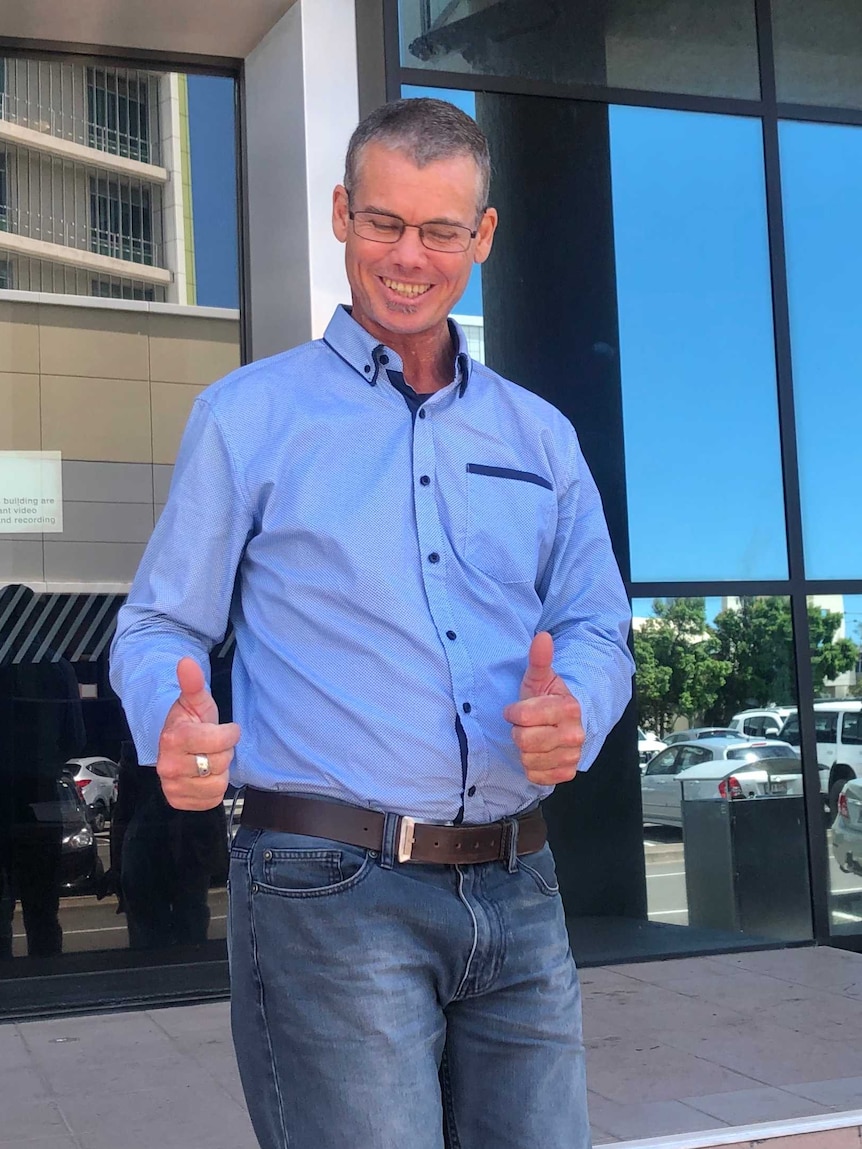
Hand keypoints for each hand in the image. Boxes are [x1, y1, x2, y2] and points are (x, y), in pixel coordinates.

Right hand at [156, 657, 239, 809]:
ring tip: (208, 760)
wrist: (174, 748)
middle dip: (224, 751)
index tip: (227, 729)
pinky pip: (213, 799)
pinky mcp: (179, 802)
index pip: (217, 740)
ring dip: (220, 771)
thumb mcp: (195, 702)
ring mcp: (173, 787)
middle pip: (220, 762)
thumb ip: (192, 683)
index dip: (228, 734)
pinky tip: (205, 777)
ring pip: (218, 783)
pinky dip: (214, 789)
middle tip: (213, 746)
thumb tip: (186, 661)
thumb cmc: (190, 723)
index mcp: (172, 739)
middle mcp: (168, 766)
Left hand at [503, 632, 584, 785]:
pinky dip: (531, 767)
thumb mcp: (539, 679)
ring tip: (532, 737)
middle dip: (517, 731)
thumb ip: (539, 659)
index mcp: (569, 708)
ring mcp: (572, 755)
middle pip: (524, 740)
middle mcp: (575, 734)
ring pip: (528, 759)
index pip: (523, 716)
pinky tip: (537, 753)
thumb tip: (542, 636)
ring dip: (523, 750)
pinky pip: (536, 776)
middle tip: (524, 725)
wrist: (566, 723)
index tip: (516, 709)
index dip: (513, 712)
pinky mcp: (567, 773)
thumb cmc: (546, 699)